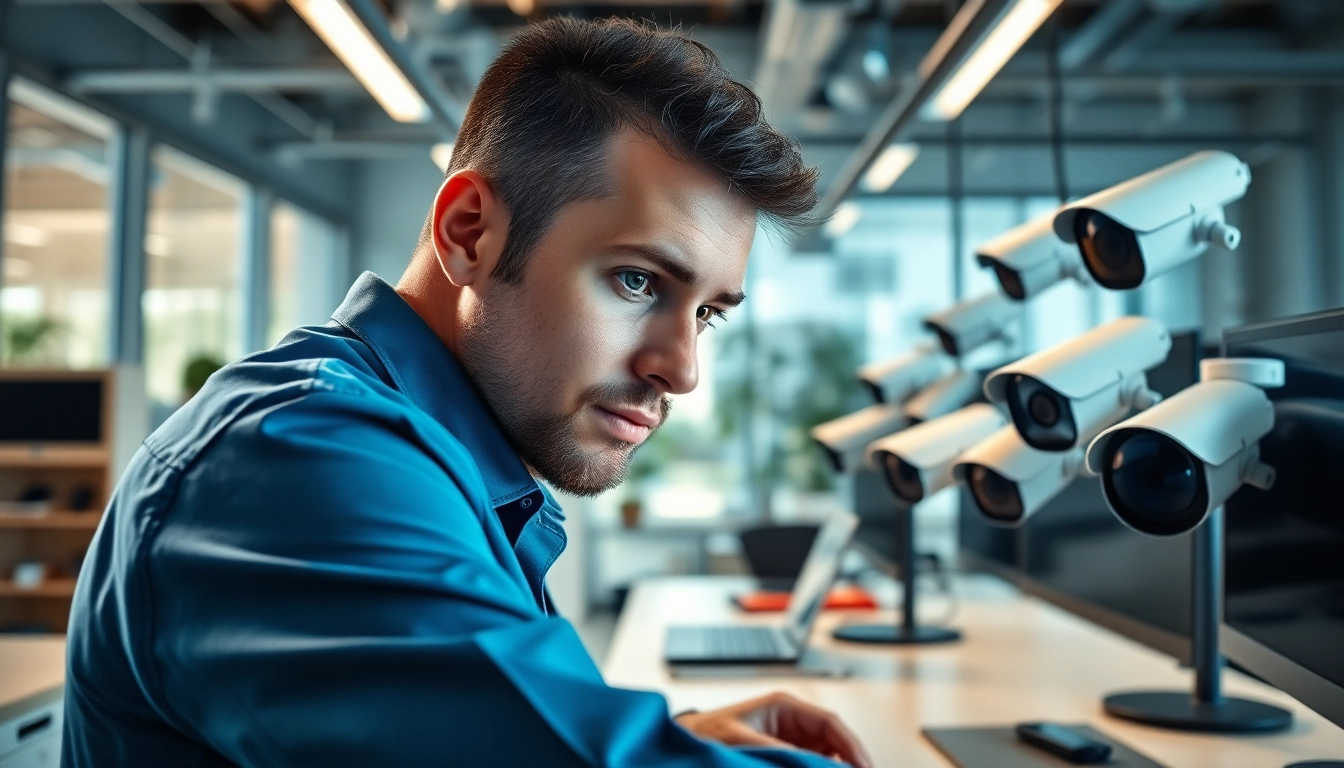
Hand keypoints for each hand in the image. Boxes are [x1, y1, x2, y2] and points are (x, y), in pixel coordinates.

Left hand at [676, 692, 871, 767]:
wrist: (684, 743)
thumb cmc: (705, 734)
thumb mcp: (743, 740)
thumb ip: (781, 752)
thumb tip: (814, 761)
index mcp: (784, 706)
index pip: (831, 724)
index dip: (852, 747)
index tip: (863, 767)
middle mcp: (791, 720)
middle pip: (834, 741)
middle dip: (849, 760)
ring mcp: (788, 738)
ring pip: (825, 754)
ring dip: (836, 765)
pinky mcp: (783, 754)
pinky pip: (810, 761)